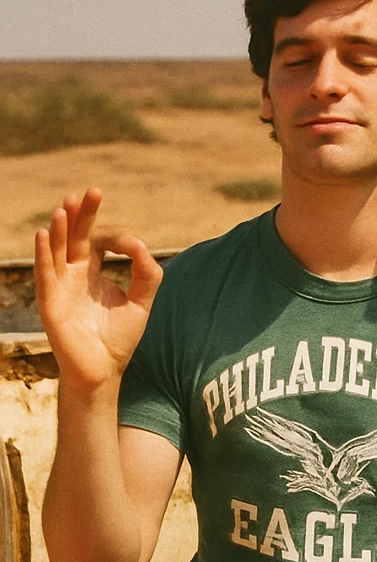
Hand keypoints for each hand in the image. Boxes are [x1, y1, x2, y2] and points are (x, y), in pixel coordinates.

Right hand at [34, 187, 162, 392]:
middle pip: (76, 237)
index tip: (133, 246)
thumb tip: (142, 246)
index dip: (115, 236)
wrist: (104, 370)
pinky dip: (44, 254)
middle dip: (83, 214)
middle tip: (92, 191)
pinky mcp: (50, 302)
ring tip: (66, 206)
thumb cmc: (119, 338)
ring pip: (57, 250)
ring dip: (61, 228)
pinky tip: (45, 235)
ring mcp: (60, 286)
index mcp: (93, 272)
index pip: (99, 241)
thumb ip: (147, 274)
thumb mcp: (141, 302)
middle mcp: (73, 274)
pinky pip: (45, 273)